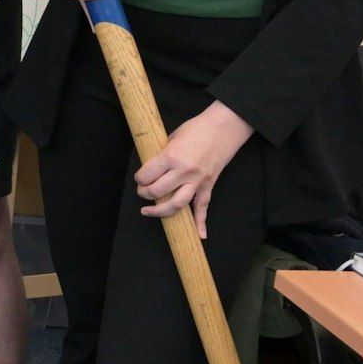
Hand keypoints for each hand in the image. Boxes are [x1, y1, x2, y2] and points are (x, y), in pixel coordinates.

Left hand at [135, 101, 255, 235]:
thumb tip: (150, 166)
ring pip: (177, 204)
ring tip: (148, 211)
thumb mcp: (172, 137)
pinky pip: (203, 208)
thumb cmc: (196, 128)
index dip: (139, 178)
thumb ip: (162, 153)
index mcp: (171, 157)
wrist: (224, 128)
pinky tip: (200, 235)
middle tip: (142, 192)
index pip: (147, 175)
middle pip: (158, 191)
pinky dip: (201, 223)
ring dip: (160, 211)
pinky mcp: (208, 185)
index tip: (138, 178)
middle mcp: (183, 171)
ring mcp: (197, 181)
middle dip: (145, 193)